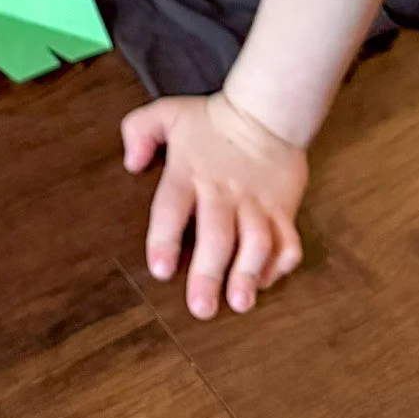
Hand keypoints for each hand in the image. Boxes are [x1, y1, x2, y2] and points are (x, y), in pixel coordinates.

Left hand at [120, 92, 306, 318]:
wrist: (266, 110)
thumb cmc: (211, 119)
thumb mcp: (167, 114)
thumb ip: (139, 132)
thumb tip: (131, 163)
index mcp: (189, 172)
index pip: (172, 207)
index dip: (164, 239)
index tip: (160, 269)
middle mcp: (223, 191)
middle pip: (217, 235)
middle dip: (209, 273)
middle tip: (201, 307)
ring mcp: (256, 202)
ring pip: (257, 242)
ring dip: (248, 273)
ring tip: (240, 302)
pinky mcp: (283, 209)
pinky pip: (287, 241)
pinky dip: (280, 264)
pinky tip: (266, 280)